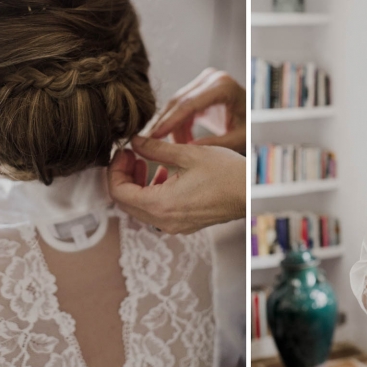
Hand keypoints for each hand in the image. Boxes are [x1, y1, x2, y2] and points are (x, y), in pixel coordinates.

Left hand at [107, 136, 244, 234]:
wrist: (251, 193)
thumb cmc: (226, 174)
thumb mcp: (188, 153)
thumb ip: (155, 148)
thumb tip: (135, 142)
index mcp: (160, 204)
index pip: (118, 192)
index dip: (115, 170)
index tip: (123, 152)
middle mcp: (164, 220)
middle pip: (125, 202)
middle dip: (124, 176)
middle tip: (131, 154)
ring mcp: (174, 225)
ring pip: (139, 207)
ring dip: (137, 184)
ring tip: (147, 162)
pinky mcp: (183, 224)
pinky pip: (156, 211)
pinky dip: (151, 192)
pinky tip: (164, 173)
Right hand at [147, 68, 245, 153]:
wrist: (254, 114)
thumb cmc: (250, 126)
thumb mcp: (238, 138)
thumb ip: (215, 144)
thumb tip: (187, 150)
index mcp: (223, 86)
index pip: (189, 104)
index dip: (170, 121)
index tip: (154, 136)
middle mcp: (212, 78)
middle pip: (179, 102)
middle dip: (164, 124)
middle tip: (149, 144)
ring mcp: (204, 81)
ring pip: (177, 104)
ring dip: (171, 127)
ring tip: (166, 148)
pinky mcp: (199, 88)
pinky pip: (181, 107)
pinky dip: (178, 124)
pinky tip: (176, 142)